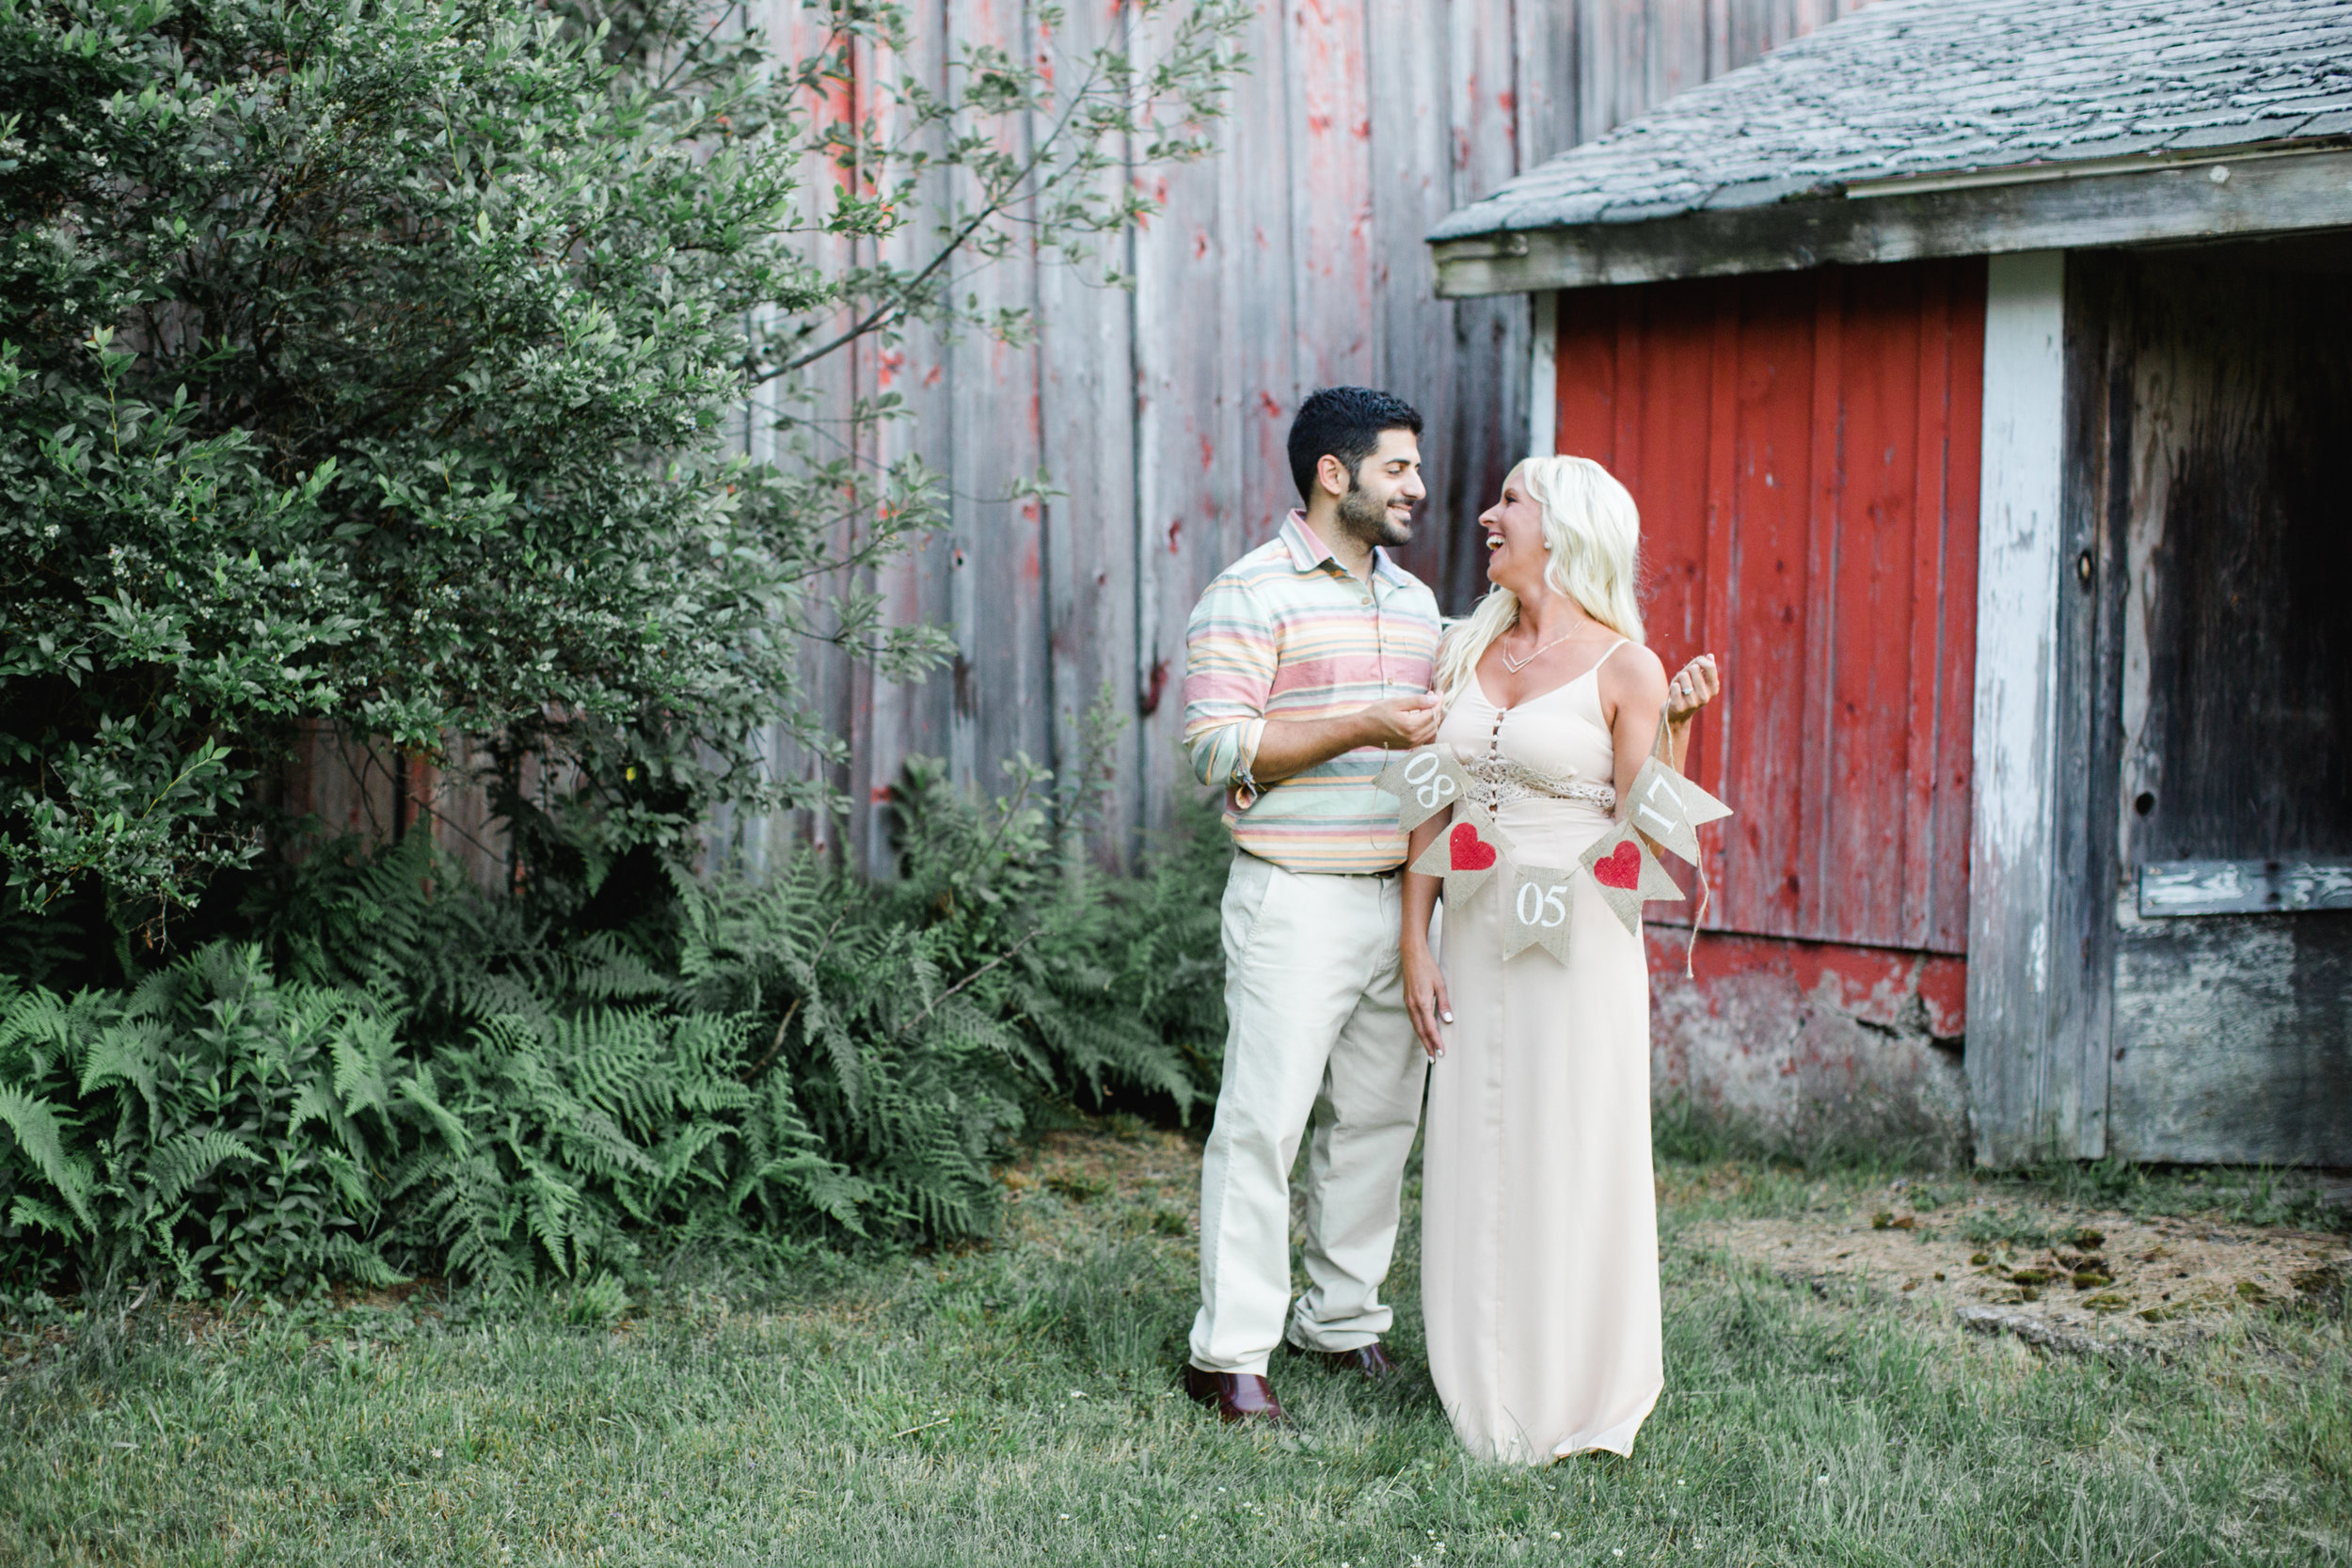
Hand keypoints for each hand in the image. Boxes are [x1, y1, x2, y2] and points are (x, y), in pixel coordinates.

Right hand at [1359, 691, 1441, 749]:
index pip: (1433, 712)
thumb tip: (1435, 699)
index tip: (1438, 692)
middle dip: (1436, 708)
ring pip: (1432, 730)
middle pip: (1435, 722)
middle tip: (1433, 697)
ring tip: (1429, 705)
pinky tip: (1424, 717)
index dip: (1437, 701)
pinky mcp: (1409, 746)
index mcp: (1411, 726)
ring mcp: (1412, 744)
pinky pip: (1425, 737)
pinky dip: (1428, 726)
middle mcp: (1414, 738)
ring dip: (1434, 717)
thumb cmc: (1377, 714)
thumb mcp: (1397, 702)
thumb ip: (1418, 701)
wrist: (1363, 730)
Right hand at [1402, 940, 1451, 1059]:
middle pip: (1420, 1031)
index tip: (1441, 1052)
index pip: (1430, 1028)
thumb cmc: (1427, 967)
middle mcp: (1413, 1005)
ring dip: (1422, 1039)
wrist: (1412, 955)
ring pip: (1415, 1026)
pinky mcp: (1407, 1000)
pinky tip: (1423, 1032)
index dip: (1436, 1041)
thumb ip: (1444, 1004)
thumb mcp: (1440, 985)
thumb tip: (1448, 1020)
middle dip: (1428, 1045)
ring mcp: (1408, 1003)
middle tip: (1434, 1059)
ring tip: (1429, 1049)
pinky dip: (1418, 1029)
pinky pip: (1413, 1019)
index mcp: (1422, 1002)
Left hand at [1665, 654, 1717, 726]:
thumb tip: (1710, 655)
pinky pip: (1674, 686)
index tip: (1695, 664)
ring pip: (1683, 676)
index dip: (1700, 660)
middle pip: (1694, 668)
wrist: (1677, 716)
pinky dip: (1672, 687)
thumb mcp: (1697, 679)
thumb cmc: (1687, 692)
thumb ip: (1704, 667)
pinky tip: (1674, 694)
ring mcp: (1693, 703)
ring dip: (1678, 679)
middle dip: (1686, 670)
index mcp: (1713, 689)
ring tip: (1679, 688)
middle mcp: (1705, 697)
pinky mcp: (1680, 707)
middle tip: (1685, 681)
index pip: (1710, 666)